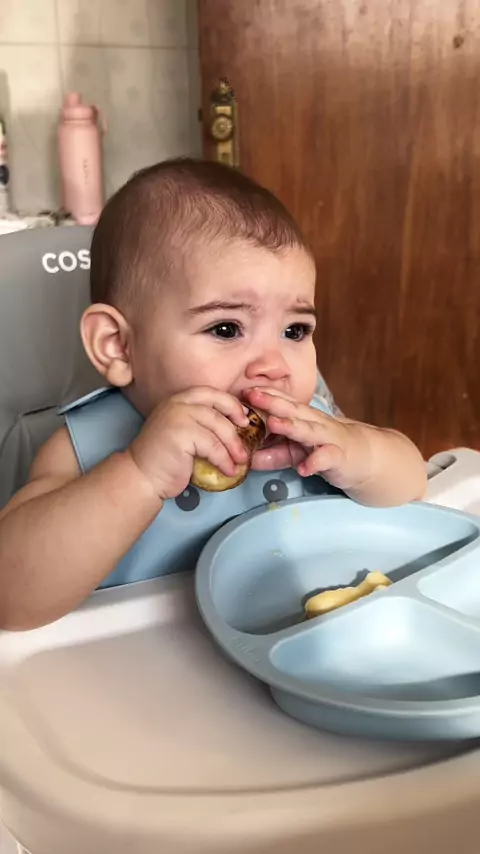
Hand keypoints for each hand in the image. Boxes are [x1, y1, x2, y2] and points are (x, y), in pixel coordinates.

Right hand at [128, 388, 249, 499]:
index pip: (211, 393)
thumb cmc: (165, 458)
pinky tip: (228, 470)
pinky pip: (213, 446)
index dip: (230, 404)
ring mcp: (179, 417)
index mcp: (178, 400)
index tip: (243, 418)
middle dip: (236, 421)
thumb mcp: (183, 432)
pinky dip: (225, 459)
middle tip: (246, 435)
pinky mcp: (182, 434)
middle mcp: (178, 403)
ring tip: (240, 460)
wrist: (142, 477)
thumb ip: (201, 423)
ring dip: (234, 446)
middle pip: (218, 406)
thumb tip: (234, 426)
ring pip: (219, 426)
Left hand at [244, 387, 371, 491]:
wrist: (361, 458)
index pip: (283, 401)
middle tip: (252, 396)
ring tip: (274, 424)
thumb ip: (271, 454)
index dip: (265, 394)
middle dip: (272, 402)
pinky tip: (304, 469)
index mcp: (302, 417)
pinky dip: (315, 462)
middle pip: (292, 410)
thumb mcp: (294, 452)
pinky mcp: (338, 456)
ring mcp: (327, 438)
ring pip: (308, 430)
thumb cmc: (324, 448)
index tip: (243, 390)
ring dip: (291, 426)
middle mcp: (314, 422)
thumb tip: (245, 458)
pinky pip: (326, 458)